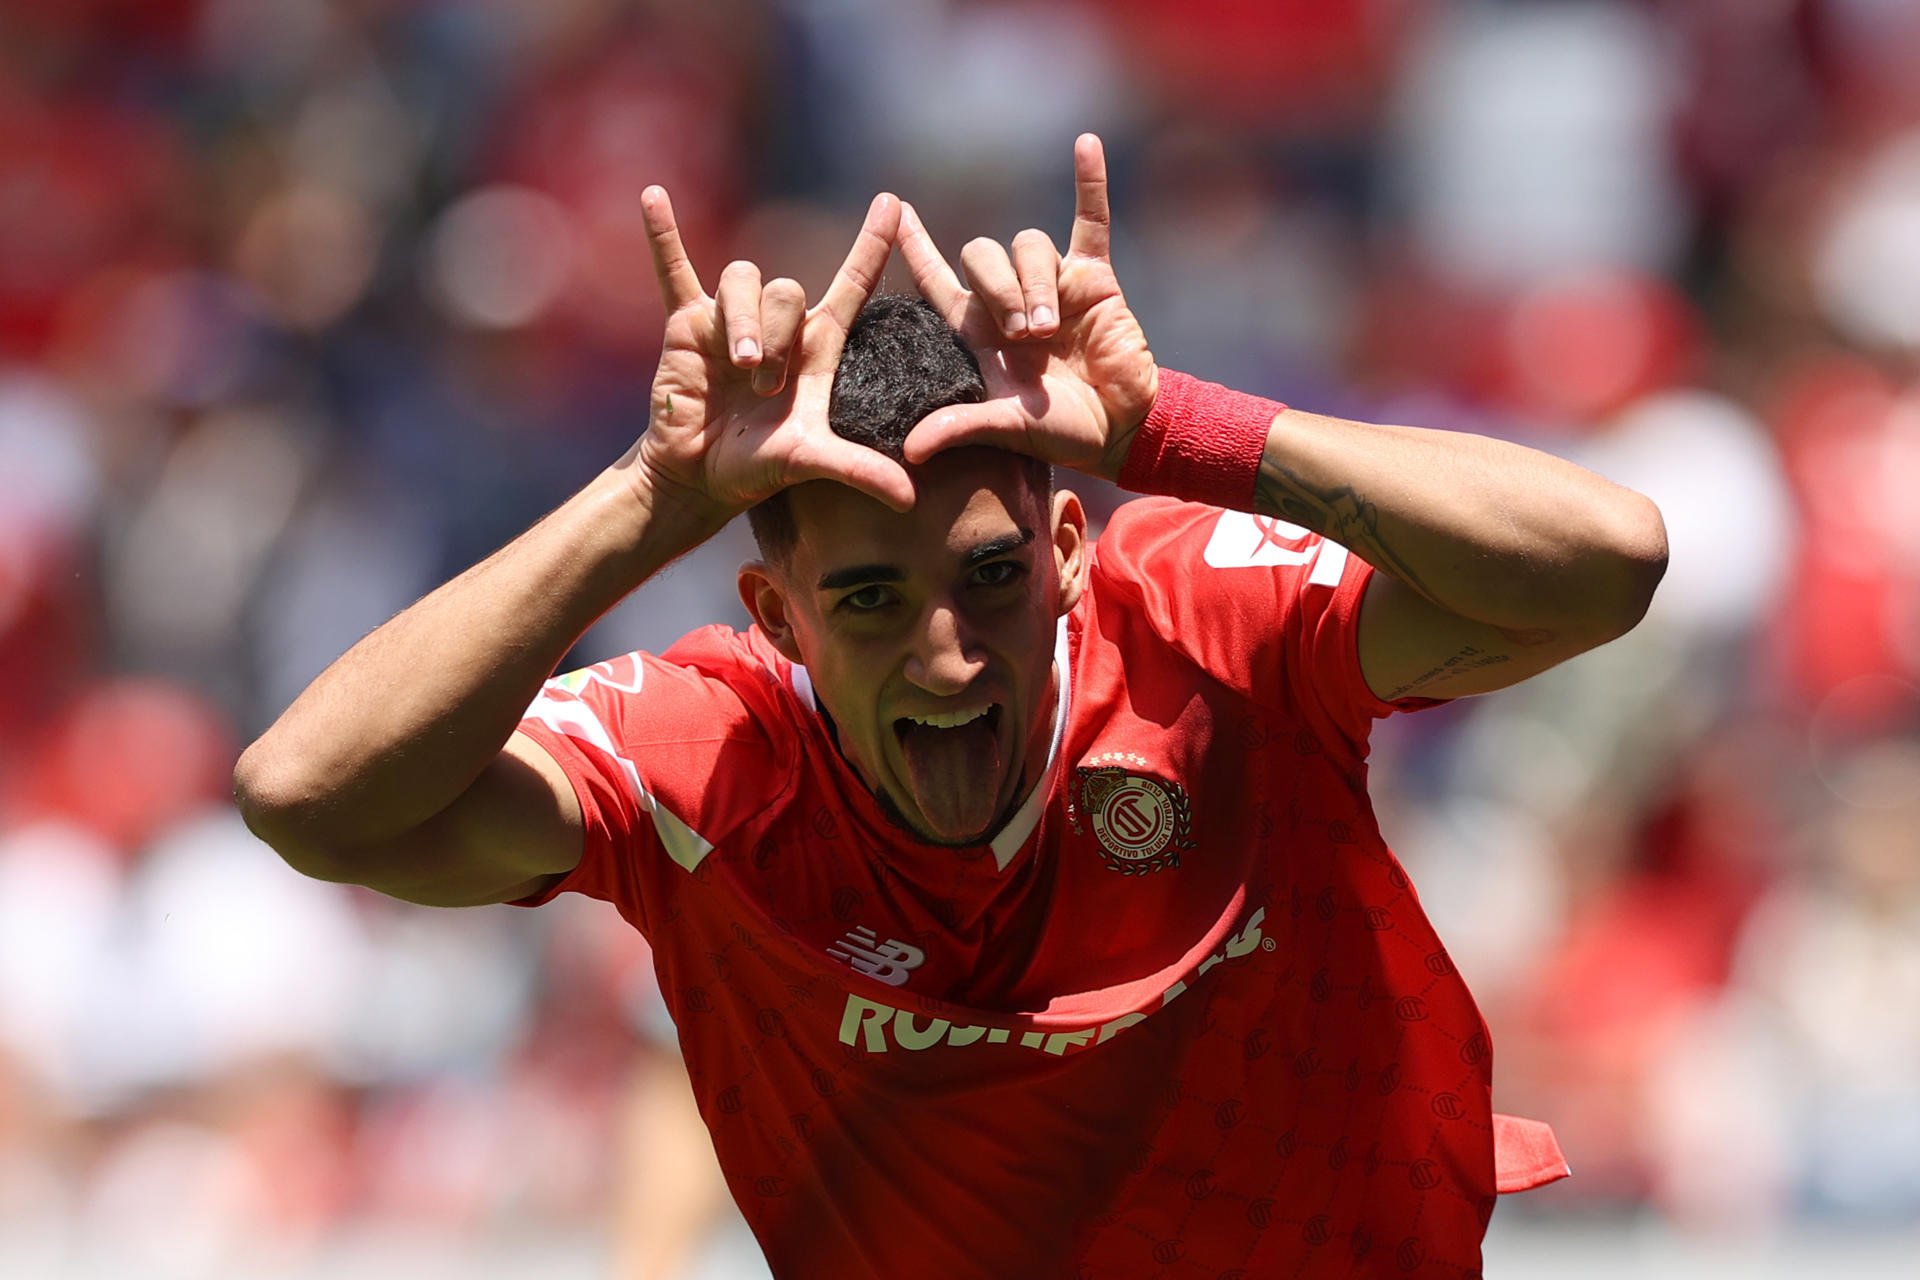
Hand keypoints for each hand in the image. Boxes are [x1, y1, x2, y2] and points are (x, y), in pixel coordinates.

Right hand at [634, 190, 914, 518]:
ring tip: (740, 364)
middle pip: (787, 289)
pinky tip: (653, 196)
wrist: (698, 476)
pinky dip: (664, 238)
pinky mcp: (685, 325)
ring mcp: (729, 321)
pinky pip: (675, 272)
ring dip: (742, 320)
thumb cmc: (759, 467)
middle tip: (766, 386)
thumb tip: (910, 500)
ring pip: (742, 281)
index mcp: (817, 348)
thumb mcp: (810, 462)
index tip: (895, 206)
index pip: (853, 286)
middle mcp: (778, 326)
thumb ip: (858, 470)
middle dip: (778, 335)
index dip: (872, 246)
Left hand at [897, 133, 1157, 482]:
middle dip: (999, 290)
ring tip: (1050, 330)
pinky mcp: (1094, 279)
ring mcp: (1052, 284)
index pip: (934, 279)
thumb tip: (909, 451)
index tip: (891, 213)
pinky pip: (1090, 221)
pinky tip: (1086, 144)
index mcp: (976, 330)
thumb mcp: (1004, 430)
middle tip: (1023, 337)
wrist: (1118, 428)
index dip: (914, 248)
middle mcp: (1009, 299)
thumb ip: (959, 429)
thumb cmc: (1057, 432)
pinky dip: (1089, 183)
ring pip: (1030, 247)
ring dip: (1036, 284)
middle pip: (983, 255)